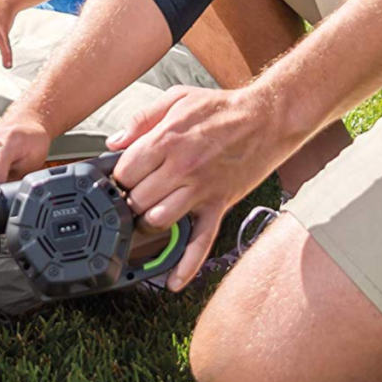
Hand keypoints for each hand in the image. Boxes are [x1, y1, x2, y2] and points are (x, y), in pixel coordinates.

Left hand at [107, 85, 283, 291]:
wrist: (267, 118)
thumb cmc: (222, 108)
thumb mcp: (176, 99)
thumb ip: (141, 120)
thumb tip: (113, 142)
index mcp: (167, 139)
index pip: (125, 170)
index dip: (120, 174)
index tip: (125, 174)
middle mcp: (181, 167)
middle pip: (137, 198)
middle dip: (131, 198)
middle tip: (137, 192)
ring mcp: (201, 190)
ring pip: (158, 220)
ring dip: (149, 221)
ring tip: (150, 212)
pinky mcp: (218, 205)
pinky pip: (201, 242)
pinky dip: (186, 266)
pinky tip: (173, 282)